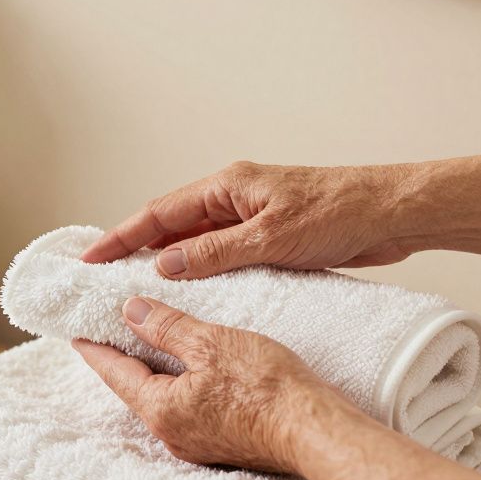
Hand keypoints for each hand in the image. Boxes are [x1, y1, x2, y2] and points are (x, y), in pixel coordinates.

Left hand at [71, 296, 350, 473]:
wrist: (314, 430)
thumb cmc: (265, 386)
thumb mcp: (209, 343)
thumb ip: (166, 327)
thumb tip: (130, 311)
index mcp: (160, 409)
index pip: (114, 373)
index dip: (95, 349)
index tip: (76, 335)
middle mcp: (171, 434)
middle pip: (135, 389)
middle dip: (123, 360)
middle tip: (109, 334)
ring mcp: (197, 444)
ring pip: (162, 400)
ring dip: (153, 372)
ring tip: (148, 346)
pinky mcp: (222, 444)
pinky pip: (187, 409)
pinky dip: (179, 385)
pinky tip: (190, 370)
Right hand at [80, 161, 415, 278]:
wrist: (391, 214)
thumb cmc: (339, 213)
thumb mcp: (270, 238)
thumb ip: (215, 254)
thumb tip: (165, 265)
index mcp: (227, 186)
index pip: (158, 213)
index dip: (120, 236)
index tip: (89, 258)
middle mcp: (233, 197)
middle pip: (170, 225)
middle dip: (135, 249)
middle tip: (102, 278)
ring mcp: (250, 216)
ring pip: (195, 241)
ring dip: (167, 262)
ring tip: (137, 290)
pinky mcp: (269, 236)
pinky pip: (221, 254)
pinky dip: (200, 271)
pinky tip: (192, 292)